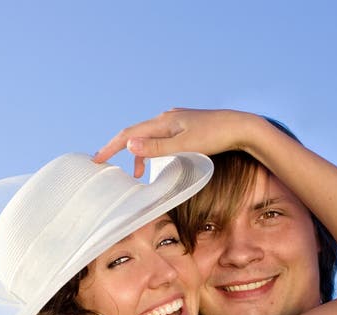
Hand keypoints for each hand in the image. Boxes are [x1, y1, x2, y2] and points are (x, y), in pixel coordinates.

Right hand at [94, 108, 257, 176]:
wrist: (240, 127)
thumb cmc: (214, 136)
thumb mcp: (184, 145)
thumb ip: (157, 148)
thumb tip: (130, 144)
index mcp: (163, 122)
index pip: (129, 134)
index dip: (111, 147)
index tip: (97, 160)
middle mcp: (167, 118)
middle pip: (136, 134)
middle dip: (120, 149)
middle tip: (105, 162)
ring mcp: (176, 121)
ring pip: (149, 137)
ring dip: (140, 154)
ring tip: (138, 175)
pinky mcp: (185, 126)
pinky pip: (161, 138)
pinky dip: (153, 150)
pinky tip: (158, 160)